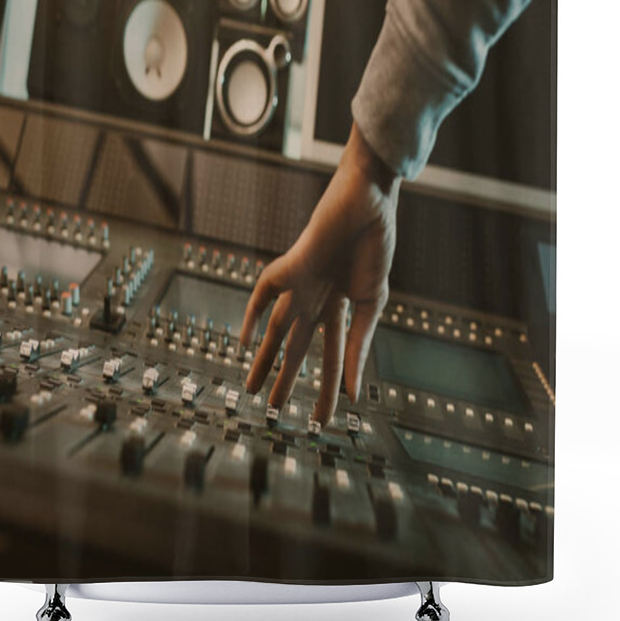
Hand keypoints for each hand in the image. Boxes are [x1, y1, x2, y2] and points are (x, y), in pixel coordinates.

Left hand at [240, 122, 400, 425]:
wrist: (371, 201)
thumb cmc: (376, 243)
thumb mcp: (373, 302)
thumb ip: (360, 343)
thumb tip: (352, 390)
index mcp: (339, 307)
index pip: (330, 356)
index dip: (327, 388)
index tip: (323, 419)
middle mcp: (315, 300)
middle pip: (296, 348)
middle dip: (286, 379)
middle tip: (273, 410)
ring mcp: (301, 284)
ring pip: (276, 330)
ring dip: (263, 360)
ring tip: (250, 389)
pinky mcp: (291, 266)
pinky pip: (264, 292)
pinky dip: (253, 314)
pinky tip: (243, 340)